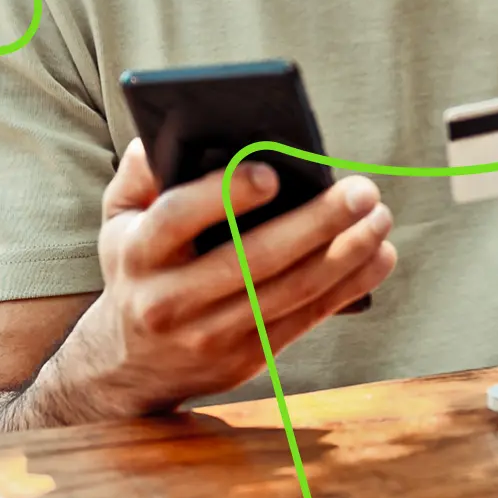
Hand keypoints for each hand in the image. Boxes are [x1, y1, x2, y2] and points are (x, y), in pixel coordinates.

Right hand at [70, 138, 396, 415]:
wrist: (128, 366)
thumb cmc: (135, 267)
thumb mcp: (118, 218)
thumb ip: (139, 173)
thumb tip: (172, 131)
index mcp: (138, 252)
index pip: (179, 218)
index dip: (225, 195)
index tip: (273, 172)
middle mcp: (170, 300)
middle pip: (252, 260)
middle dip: (315, 223)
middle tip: (362, 191)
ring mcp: (209, 336)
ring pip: (288, 293)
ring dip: (345, 256)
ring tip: (380, 219)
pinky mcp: (245, 360)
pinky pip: (304, 320)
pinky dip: (347, 288)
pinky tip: (378, 257)